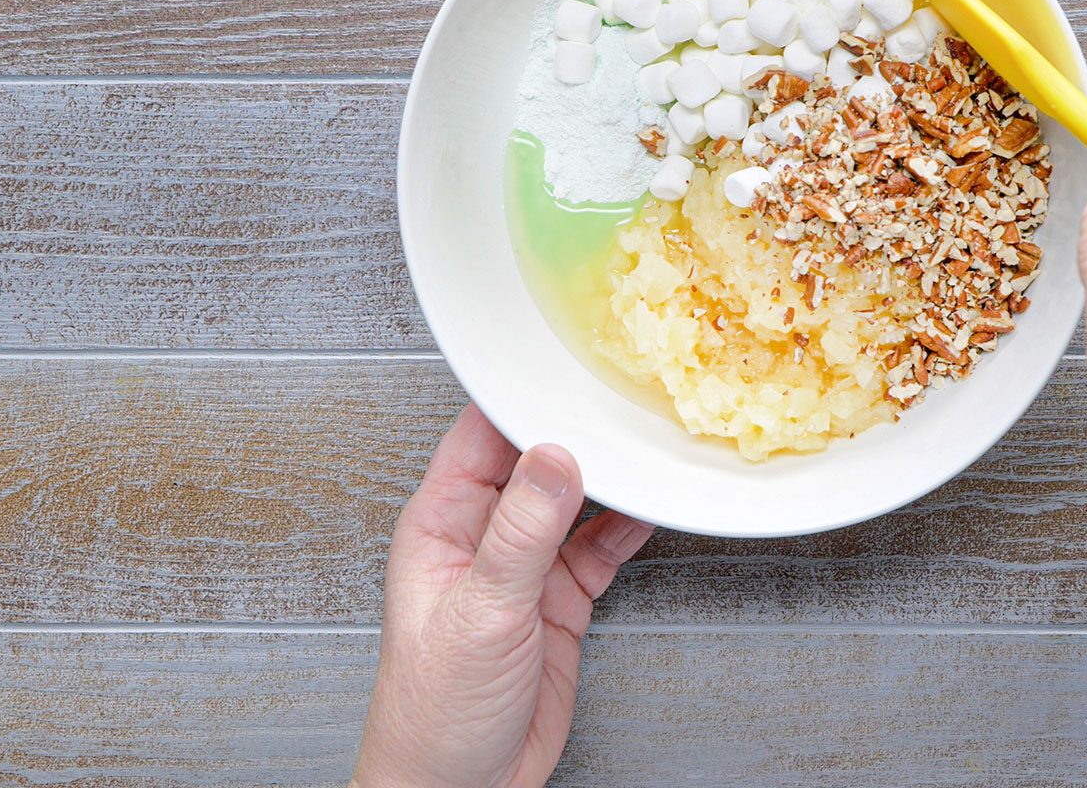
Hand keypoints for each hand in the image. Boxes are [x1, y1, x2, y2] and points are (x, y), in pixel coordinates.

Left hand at [352, 406, 653, 787]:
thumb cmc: (433, 713)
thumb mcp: (481, 613)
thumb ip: (521, 533)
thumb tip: (554, 458)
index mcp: (442, 523)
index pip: (482, 436)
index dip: (524, 402)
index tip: (570, 373)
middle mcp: (482, 536)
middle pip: (535, 460)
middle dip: (577, 432)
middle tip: (625, 403)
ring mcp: (523, 567)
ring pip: (574, 499)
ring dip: (610, 478)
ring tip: (649, 448)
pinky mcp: (559, 599)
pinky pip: (600, 545)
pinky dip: (630, 525)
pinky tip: (653, 507)